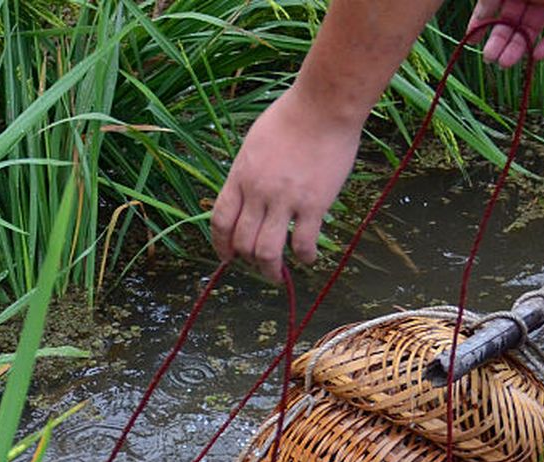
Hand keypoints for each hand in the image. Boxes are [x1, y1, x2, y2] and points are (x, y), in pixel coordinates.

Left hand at [210, 88, 363, 281]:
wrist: (323, 105)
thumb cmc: (292, 116)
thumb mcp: (255, 143)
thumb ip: (249, 173)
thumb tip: (248, 197)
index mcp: (240, 175)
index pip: (219, 221)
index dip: (220, 245)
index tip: (227, 257)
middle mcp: (257, 192)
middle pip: (241, 242)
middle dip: (247, 261)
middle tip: (258, 265)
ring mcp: (284, 200)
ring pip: (266, 251)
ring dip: (270, 270)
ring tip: (277, 275)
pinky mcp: (313, 204)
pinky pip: (302, 244)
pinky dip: (304, 257)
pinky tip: (309, 258)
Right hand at [465, 0, 543, 66]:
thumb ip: (487, 3)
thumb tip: (475, 25)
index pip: (491, 8)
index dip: (481, 25)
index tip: (471, 41)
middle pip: (511, 22)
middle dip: (500, 42)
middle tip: (491, 59)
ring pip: (532, 28)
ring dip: (519, 48)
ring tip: (505, 63)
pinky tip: (535, 56)